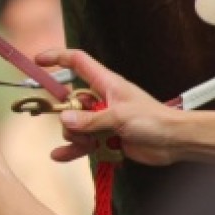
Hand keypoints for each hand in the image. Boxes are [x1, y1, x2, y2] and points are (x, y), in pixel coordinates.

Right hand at [35, 48, 183, 165]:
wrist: (175, 143)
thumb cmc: (155, 120)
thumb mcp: (120, 117)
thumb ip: (91, 120)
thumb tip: (65, 119)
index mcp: (105, 83)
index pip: (76, 61)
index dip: (56, 57)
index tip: (38, 61)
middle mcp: (101, 99)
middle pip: (70, 100)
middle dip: (65, 114)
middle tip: (73, 126)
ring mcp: (102, 119)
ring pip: (75, 124)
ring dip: (74, 136)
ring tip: (87, 143)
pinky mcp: (106, 137)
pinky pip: (83, 143)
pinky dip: (73, 150)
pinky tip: (60, 156)